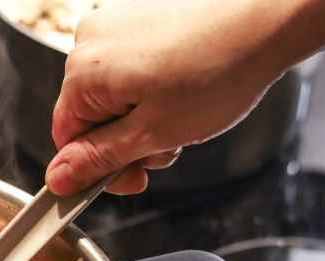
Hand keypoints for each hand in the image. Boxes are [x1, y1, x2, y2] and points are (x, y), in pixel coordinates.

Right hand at [47, 0, 296, 195]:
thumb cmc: (218, 71)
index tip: (133, 180)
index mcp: (83, 72)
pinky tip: (187, 88)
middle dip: (127, 141)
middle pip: (90, 115)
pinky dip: (154, 86)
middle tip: (168, 148)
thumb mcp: (152, 134)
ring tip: (184, 116)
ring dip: (143, 117)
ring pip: (114, 93)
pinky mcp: (142, 14)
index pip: (66, 137)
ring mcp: (117, 22)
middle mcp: (90, 40)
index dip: (97, 167)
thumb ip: (99, 159)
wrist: (266, 18)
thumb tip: (57, 179)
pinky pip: (132, 65)